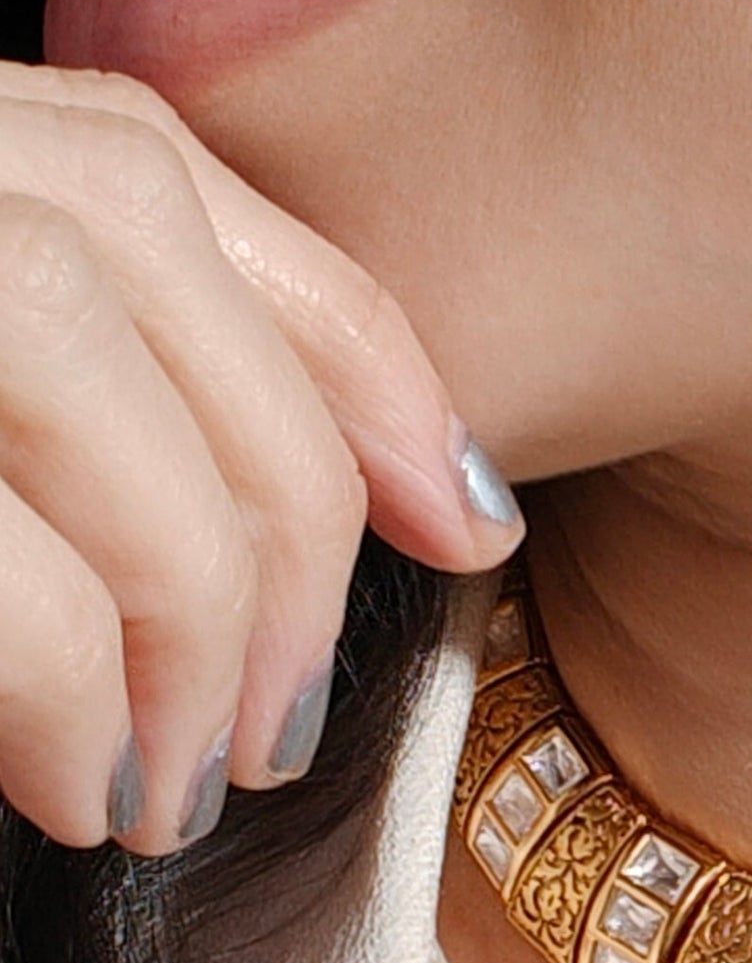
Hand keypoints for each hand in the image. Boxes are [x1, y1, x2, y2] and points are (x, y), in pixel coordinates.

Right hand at [0, 62, 525, 856]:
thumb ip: (111, 389)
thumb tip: (407, 501)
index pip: (167, 177)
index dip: (352, 352)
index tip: (474, 522)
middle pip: (139, 254)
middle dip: (274, 508)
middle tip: (285, 726)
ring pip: (72, 361)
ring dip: (181, 605)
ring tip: (177, 784)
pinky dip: (66, 683)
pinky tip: (77, 785)